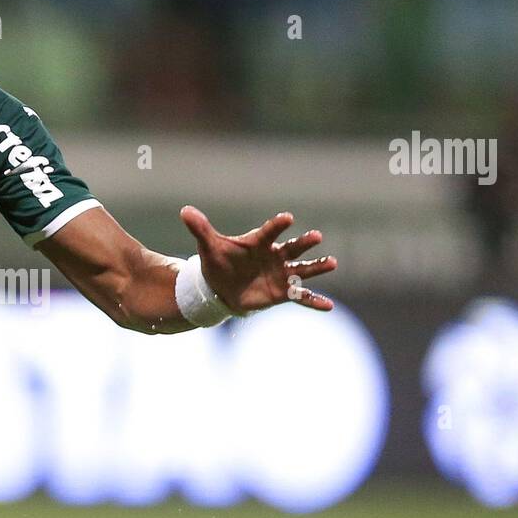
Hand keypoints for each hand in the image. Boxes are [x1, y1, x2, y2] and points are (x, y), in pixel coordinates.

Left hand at [180, 206, 336, 313]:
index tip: (288, 218)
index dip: (278, 225)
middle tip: (317, 236)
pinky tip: (329, 306)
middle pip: (293, 248)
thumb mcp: (209, 247)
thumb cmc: (218, 262)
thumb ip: (201, 229)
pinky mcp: (282, 293)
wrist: (220, 288)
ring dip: (317, 267)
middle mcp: (275, 256)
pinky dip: (315, 301)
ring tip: (332, 263)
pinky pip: (301, 297)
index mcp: (259, 242)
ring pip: (302, 270)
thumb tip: (184, 211)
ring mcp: (281, 274)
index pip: (269, 232)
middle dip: (304, 243)